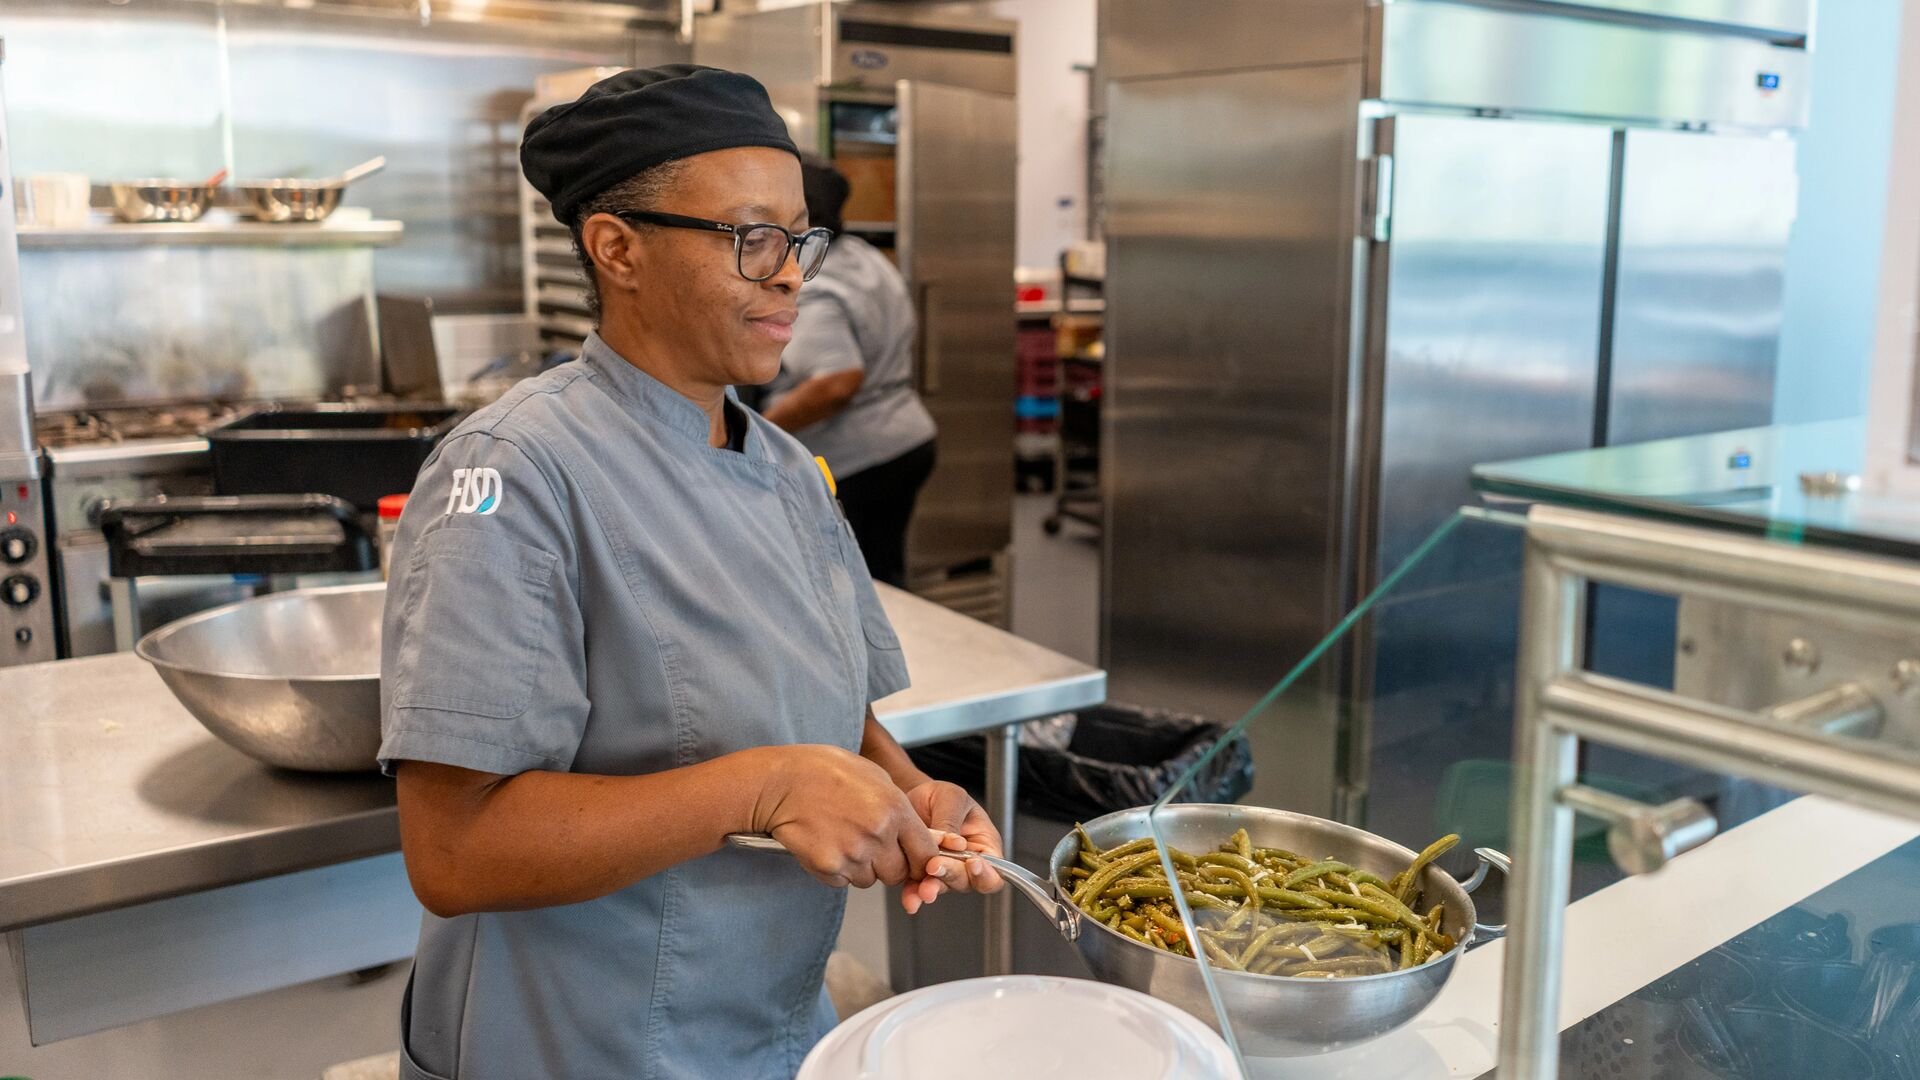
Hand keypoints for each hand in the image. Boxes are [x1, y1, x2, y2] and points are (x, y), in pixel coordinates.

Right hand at [749, 745, 941, 890]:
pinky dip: (837, 871)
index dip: (920, 860)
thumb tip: (914, 831)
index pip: (926, 853)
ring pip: (870, 880)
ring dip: (861, 868)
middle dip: (888, 864)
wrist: (779, 782)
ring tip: (842, 839)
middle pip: (898, 873)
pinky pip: (843, 882)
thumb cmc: (823, 771)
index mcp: (895, 808)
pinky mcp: (829, 867)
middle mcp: (878, 834)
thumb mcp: (873, 775)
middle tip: (869, 846)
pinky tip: (826, 844)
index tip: (914, 860)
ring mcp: (853, 853)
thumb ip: (898, 806)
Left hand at [899, 780, 1003, 913]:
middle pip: (968, 881)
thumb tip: (955, 844)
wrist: (911, 798)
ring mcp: (945, 871)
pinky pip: (920, 888)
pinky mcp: (922, 875)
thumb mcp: (951, 797)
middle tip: (935, 865)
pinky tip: (910, 898)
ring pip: (943, 887)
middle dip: (952, 875)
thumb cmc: (939, 796)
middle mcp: (967, 863)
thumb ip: (952, 820)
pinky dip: (914, 894)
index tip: (973, 864)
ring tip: (922, 888)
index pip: (995, 870)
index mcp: (984, 843)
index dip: (987, 873)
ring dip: (932, 888)